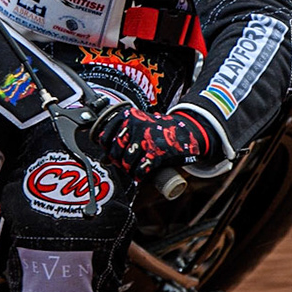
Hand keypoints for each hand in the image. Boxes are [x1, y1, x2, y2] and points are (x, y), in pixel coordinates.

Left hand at [93, 104, 212, 181]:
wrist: (187, 132)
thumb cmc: (159, 131)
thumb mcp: (139, 127)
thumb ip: (122, 138)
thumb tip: (104, 159)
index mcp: (128, 116)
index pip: (104, 138)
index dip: (107, 150)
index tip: (114, 155)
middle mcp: (136, 125)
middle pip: (115, 151)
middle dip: (118, 162)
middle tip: (125, 165)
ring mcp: (147, 138)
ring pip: (126, 162)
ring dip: (129, 170)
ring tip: (134, 170)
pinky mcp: (158, 153)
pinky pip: (140, 170)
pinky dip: (139, 176)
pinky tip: (141, 176)